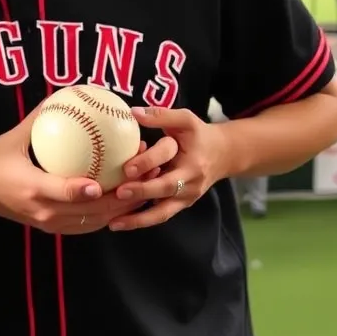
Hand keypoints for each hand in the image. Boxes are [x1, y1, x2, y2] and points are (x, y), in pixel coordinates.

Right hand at [0, 105, 175, 234]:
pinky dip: (105, 216)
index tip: (109, 180)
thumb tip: (69, 94)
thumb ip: (41, 116)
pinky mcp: (50, 227)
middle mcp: (44, 211)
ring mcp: (48, 223)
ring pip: (92, 222)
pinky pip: (84, 225)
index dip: (89, 190)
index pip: (65, 192)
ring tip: (142, 186)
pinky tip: (122, 200)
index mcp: (34, 188)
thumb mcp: (15, 136)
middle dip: (121, 197)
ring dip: (119, 208)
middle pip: (89, 212)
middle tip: (142, 172)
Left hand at [108, 106, 228, 231]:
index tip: (126, 167)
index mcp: (190, 158)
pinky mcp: (181, 205)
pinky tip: (121, 223)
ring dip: (138, 219)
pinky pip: (161, 215)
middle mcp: (190, 181)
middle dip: (141, 192)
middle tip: (118, 193)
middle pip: (164, 189)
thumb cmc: (199, 135)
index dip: (147, 162)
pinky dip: (142, 220)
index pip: (167, 159)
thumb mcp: (185, 120)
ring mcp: (187, 197)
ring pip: (162, 212)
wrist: (223, 155)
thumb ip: (160, 116)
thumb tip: (133, 112)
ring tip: (113, 223)